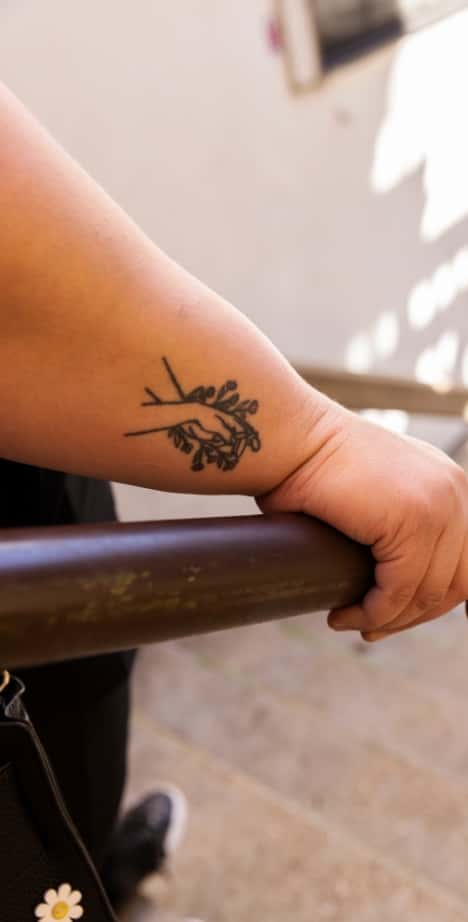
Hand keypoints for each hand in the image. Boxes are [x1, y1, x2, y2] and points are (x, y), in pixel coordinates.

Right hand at [258, 403, 467, 640]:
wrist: (292, 440)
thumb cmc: (310, 467)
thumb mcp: (372, 498)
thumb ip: (396, 528)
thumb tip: (393, 586)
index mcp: (449, 486)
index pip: (465, 562)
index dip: (436, 602)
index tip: (397, 619)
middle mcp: (456, 492)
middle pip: (456, 583)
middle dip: (411, 617)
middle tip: (370, 629)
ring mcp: (441, 505)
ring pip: (428, 594)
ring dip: (388, 620)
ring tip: (350, 622)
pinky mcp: (415, 521)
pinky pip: (400, 590)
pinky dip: (373, 613)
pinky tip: (344, 614)